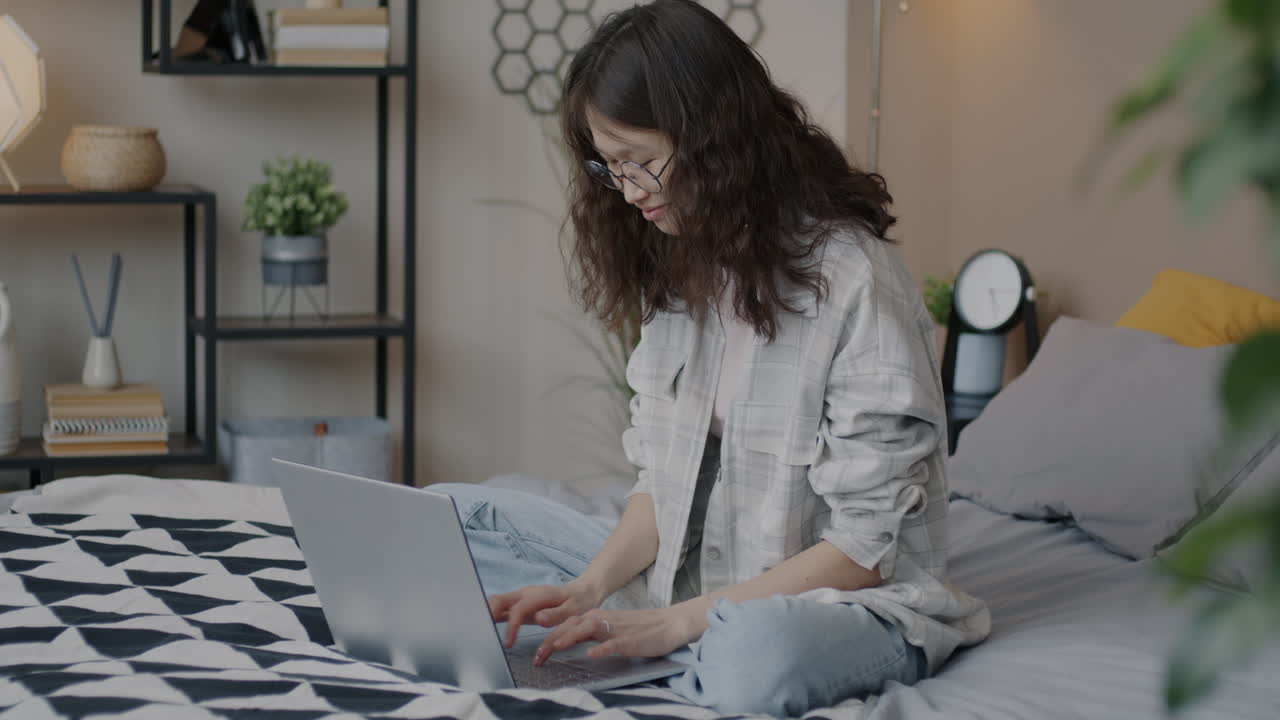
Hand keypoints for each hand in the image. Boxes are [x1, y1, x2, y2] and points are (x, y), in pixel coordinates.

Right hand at [488, 580, 602, 648]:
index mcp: (537, 595)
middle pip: (498, 600)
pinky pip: (501, 608)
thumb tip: (539, 617)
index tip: (508, 644)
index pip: (517, 609)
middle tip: (479, 633)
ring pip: (496, 602)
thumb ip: (556, 614)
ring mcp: (520, 598)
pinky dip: (490, 616)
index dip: (511, 626)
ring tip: (476, 631)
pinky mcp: (519, 604)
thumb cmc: (578, 602)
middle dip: (486, 614)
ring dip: (485, 614)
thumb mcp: (573, 610)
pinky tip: (484, 625)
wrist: (582, 592)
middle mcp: (525, 594)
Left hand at [534, 606, 700, 664]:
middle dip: (552, 640)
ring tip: (555, 648)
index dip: (550, 638)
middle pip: (572, 626)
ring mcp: (617, 629)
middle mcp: (603, 620)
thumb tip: (569, 640)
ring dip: (570, 637)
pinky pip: (614, 644)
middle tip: (537, 656)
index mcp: (597, 618)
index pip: (567, 626)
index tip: (537, 654)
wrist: (669, 623)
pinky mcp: (631, 640)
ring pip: (588, 629)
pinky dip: (602, 648)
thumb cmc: (640, 629)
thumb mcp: (610, 629)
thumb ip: (591, 633)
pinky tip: (592, 654)